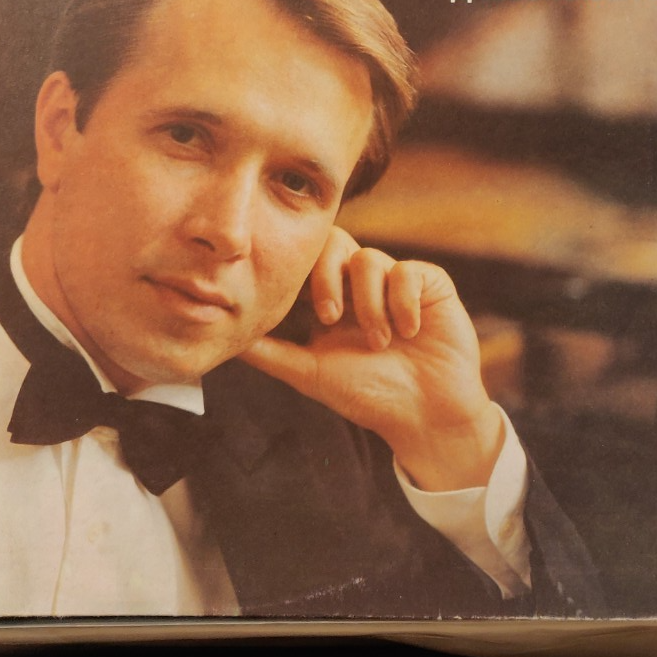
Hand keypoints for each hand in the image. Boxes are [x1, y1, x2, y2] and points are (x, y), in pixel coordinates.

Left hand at [242, 227, 502, 491]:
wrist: (426, 413)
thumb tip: (227, 337)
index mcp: (332, 298)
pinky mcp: (428, 282)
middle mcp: (360, 284)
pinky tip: (410, 331)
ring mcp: (394, 280)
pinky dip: (403, 303)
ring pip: (368, 259)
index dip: (301, 274)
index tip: (303, 310)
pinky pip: (407, 270)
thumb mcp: (310, 373)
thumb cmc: (368, 395)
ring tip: (381, 343)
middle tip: (331, 318)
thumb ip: (270, 353)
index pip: (308, 262)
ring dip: (369, 304)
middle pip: (333, 243)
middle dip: (327, 279)